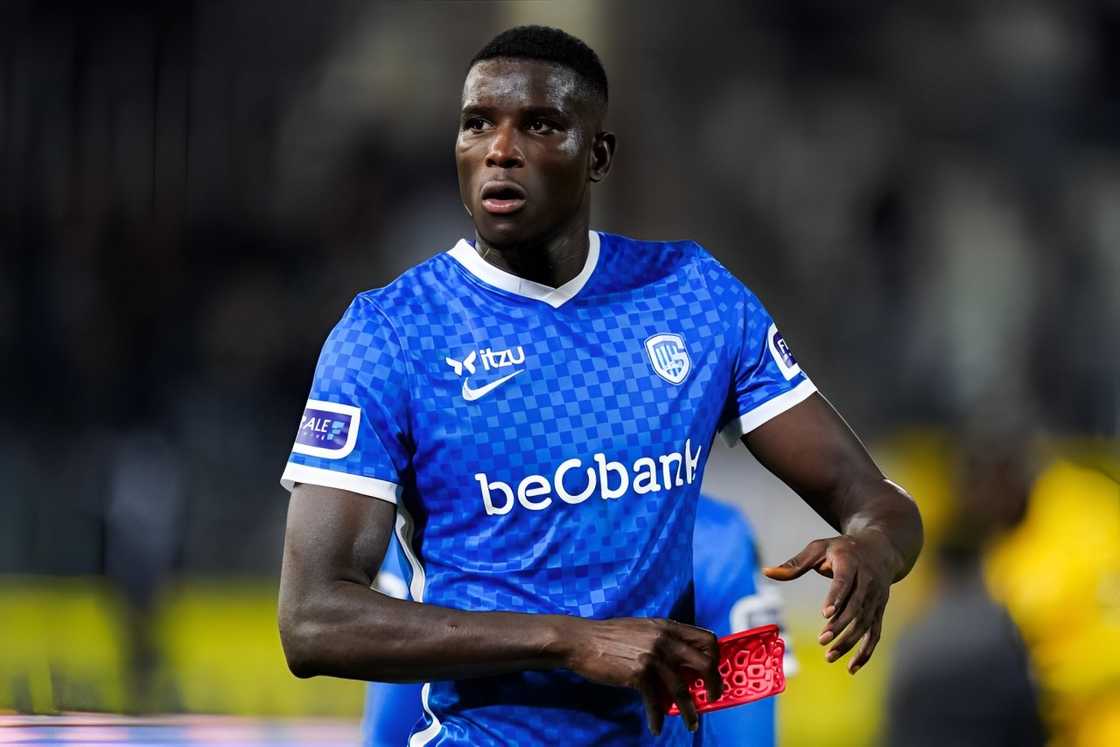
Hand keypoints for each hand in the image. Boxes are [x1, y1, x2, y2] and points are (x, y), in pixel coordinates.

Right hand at [558, 616, 721, 735]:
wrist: (581, 641)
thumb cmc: (610, 637)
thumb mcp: (643, 629)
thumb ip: (664, 640)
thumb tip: (683, 662)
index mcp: (667, 627)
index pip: (706, 638)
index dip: (716, 658)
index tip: (714, 674)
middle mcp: (664, 639)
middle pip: (704, 663)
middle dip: (713, 685)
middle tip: (712, 698)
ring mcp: (652, 656)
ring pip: (683, 689)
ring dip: (690, 711)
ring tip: (692, 724)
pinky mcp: (639, 673)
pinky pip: (656, 702)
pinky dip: (657, 718)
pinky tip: (655, 727)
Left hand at [763, 532, 901, 674]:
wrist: (880, 550)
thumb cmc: (841, 549)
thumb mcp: (818, 548)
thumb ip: (794, 564)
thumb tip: (766, 572)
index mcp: (851, 563)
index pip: (844, 581)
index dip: (836, 597)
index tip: (825, 614)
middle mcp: (868, 581)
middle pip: (856, 606)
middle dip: (840, 625)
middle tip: (821, 640)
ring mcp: (876, 598)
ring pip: (865, 623)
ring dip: (849, 641)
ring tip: (829, 656)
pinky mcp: (879, 611)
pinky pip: (875, 634)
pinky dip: (866, 652)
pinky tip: (851, 668)